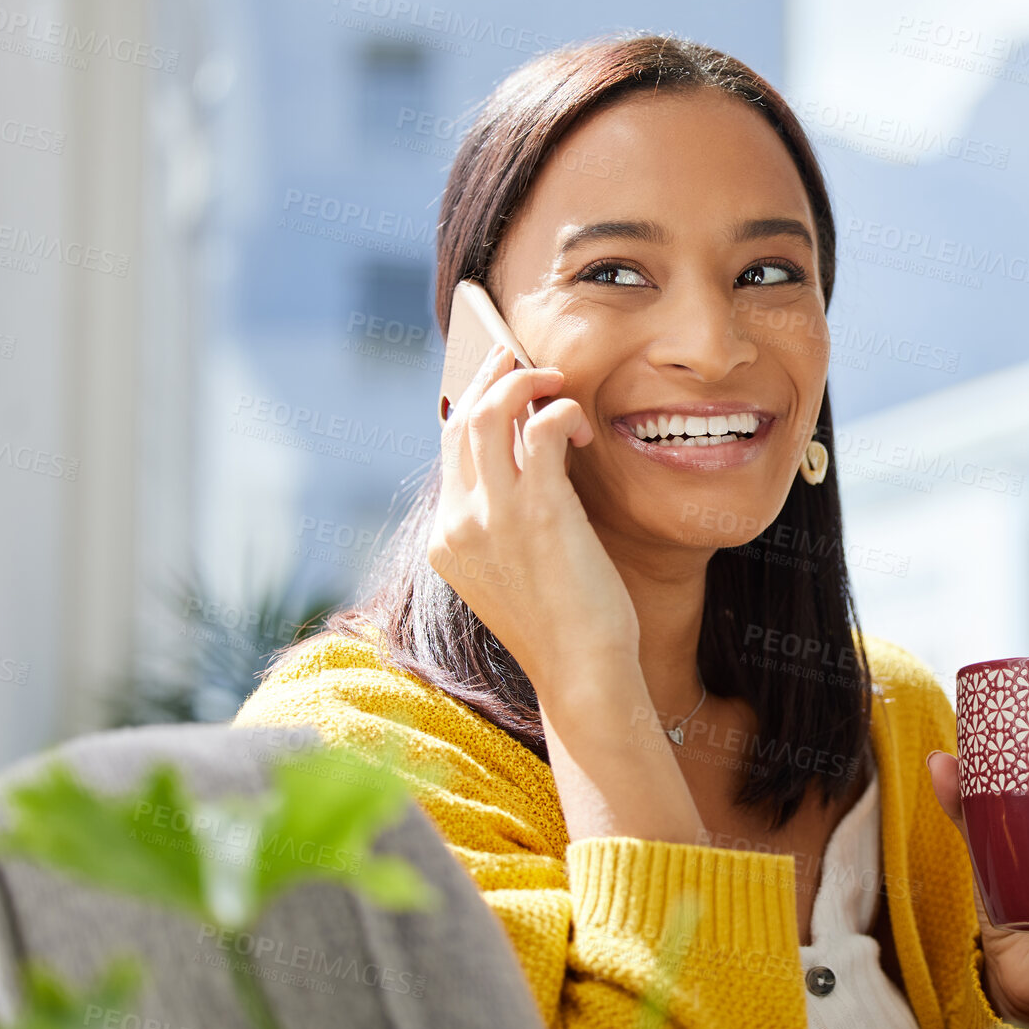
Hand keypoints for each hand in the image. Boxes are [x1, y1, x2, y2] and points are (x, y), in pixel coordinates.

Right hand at [431, 342, 700, 843]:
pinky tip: (578, 424)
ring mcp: (491, 516)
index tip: (495, 382)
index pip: (447, 449)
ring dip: (521, 381)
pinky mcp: (536, 511)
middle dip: (487, 376)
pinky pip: (536, 428)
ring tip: (553, 378)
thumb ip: (507, 522)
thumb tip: (535, 462)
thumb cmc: (565, 626)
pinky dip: (556, 411)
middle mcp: (458, 522)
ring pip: (487, 413)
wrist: (582, 672)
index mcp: (448, 539)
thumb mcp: (518, 572)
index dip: (470, 404)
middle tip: (518, 355)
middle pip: (458, 420)